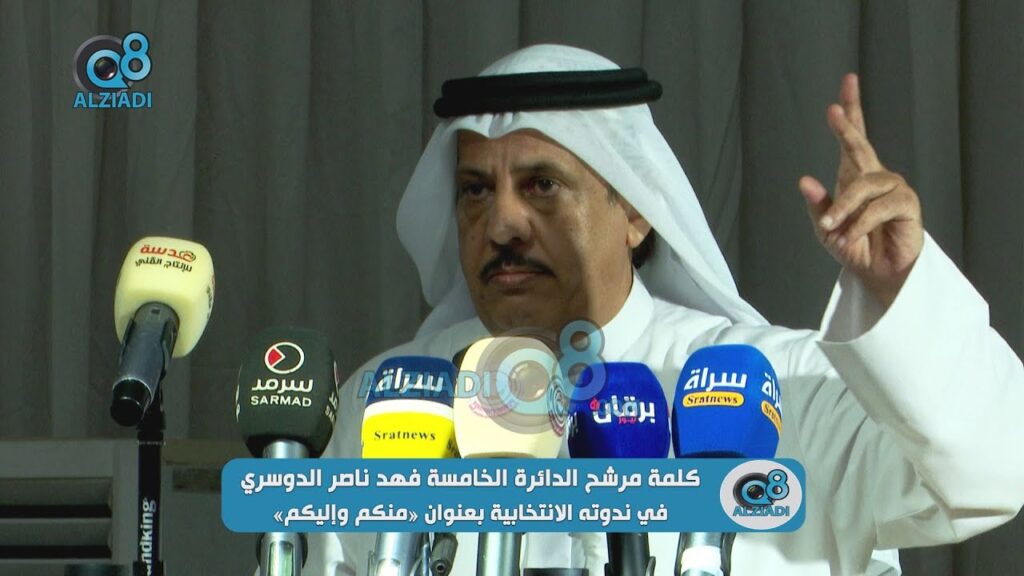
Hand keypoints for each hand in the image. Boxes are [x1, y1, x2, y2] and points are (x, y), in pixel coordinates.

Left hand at [799, 73, 924, 307]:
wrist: (878, 274)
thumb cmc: (853, 246)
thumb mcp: (826, 228)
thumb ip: (818, 205)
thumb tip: (804, 179)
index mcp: (854, 176)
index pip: (854, 137)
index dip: (852, 110)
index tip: (848, 82)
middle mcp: (875, 176)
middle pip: (861, 146)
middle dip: (846, 128)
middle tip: (833, 110)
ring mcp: (893, 188)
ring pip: (864, 186)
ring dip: (844, 208)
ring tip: (833, 228)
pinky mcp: (907, 205)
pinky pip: (879, 207)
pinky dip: (860, 223)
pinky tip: (849, 236)